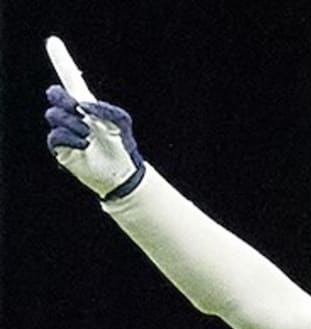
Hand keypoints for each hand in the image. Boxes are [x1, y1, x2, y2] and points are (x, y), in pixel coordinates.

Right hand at [43, 37, 143, 197]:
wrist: (121, 172)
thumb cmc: (123, 145)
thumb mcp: (121, 121)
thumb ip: (105, 108)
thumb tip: (82, 106)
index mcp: (86, 104)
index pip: (70, 78)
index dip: (62, 60)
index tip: (53, 42)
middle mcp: (72, 114)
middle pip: (55, 94)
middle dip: (65, 100)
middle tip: (80, 111)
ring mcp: (64, 129)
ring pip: (55, 116)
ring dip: (74, 124)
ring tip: (89, 137)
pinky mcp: (60, 148)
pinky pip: (56, 136)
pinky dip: (71, 139)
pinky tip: (84, 145)